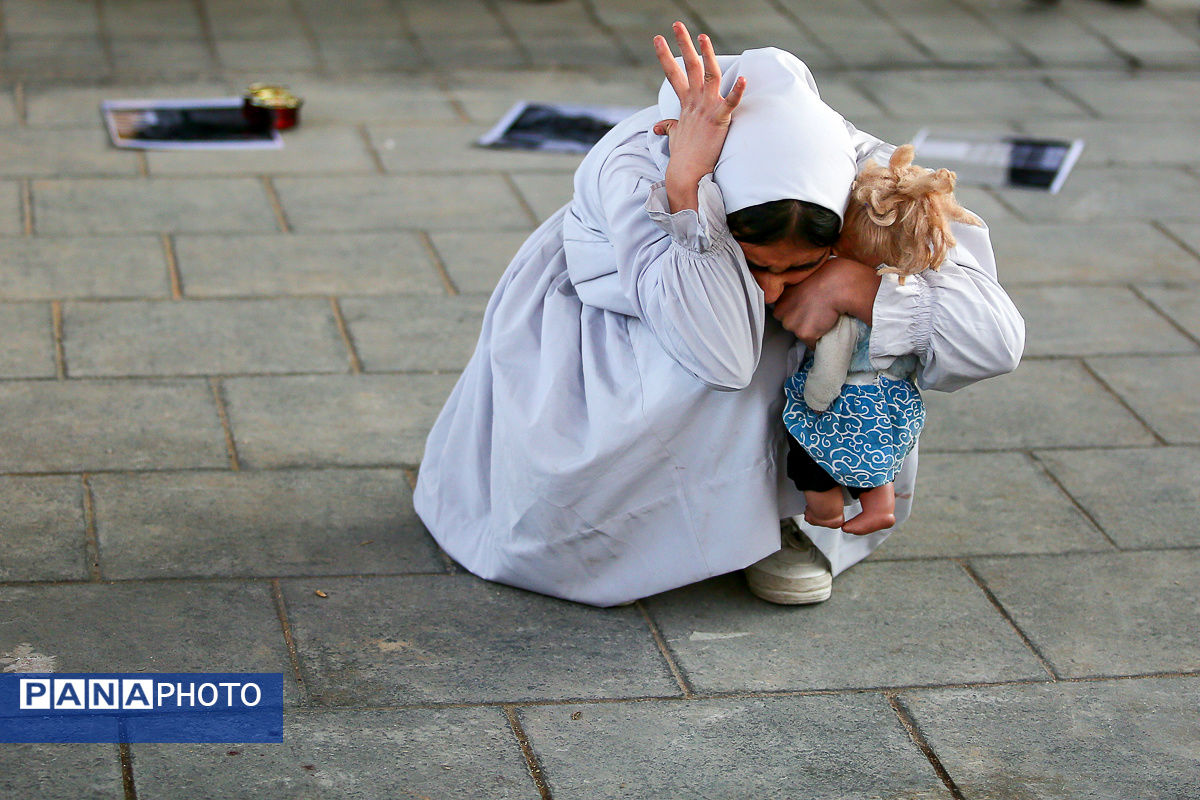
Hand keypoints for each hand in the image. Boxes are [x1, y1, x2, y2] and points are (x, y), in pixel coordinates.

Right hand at [652, 21, 745, 211]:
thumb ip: (670, 126)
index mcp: (685, 104)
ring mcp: (706, 109)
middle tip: (676, 25)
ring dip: (706, 54)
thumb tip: (659, 125)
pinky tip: (744, 77)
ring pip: (708, 75)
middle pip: (688, 67)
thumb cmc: (683, 156)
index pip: (672, 74)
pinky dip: (737, 91)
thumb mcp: (675, 136)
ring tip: (702, 36)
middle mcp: (694, 102)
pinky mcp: (719, 120)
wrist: (686, 173)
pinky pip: (730, 103)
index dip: (666, 56)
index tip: (658, 39)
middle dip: (682, 44)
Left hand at [771, 257, 880, 348]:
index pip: (783, 311)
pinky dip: (818, 340)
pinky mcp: (804, 333)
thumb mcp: (803, 279)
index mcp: (779, 297)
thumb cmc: (826, 277)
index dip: (797, 310)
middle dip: (801, 321)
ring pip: (799, 333)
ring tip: (822, 317)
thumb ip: (796, 290)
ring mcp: (792, 323)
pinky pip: (810, 343)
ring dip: (810, 330)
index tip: (806, 308)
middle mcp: (781, 311)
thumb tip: (801, 298)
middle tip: (816, 312)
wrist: (837, 284)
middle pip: (790, 323)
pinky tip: (826, 327)